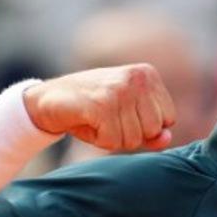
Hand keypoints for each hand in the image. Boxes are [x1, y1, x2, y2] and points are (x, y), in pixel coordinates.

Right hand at [23, 63, 176, 151]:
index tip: (122, 115)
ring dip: (112, 138)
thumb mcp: (127, 115)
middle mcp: (137, 78)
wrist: (47, 99)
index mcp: (148, 75)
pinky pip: (113, 141)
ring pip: (134, 139)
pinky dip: (98, 140)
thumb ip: (152, 129)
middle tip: (107, 119)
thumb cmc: (91, 108)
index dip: (145, 127)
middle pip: (153, 130)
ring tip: (96, 120)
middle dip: (130, 134)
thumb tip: (166, 138)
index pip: (169, 119)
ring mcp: (120, 89)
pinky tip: (87, 122)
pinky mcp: (102, 104)